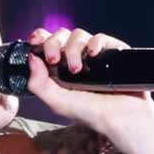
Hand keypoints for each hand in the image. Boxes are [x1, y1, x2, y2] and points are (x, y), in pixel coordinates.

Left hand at [23, 26, 153, 145]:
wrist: (122, 118)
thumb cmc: (91, 113)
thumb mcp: (58, 103)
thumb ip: (39, 84)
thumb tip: (31, 58)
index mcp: (61, 69)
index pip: (47, 44)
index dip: (40, 38)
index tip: (35, 41)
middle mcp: (76, 59)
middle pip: (61, 35)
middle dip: (54, 44)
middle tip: (55, 60)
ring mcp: (94, 55)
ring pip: (79, 35)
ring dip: (73, 48)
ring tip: (77, 69)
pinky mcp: (112, 52)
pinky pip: (101, 37)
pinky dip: (95, 42)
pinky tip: (93, 54)